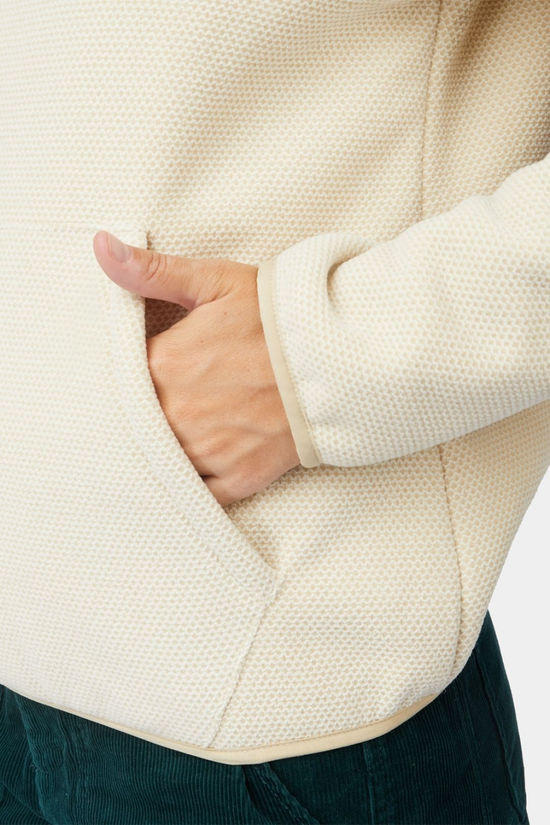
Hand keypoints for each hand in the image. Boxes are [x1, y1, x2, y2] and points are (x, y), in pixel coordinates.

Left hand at [93, 230, 300, 505]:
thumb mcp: (216, 281)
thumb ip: (151, 270)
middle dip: (141, 409)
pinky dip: (191, 484)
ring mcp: (208, 452)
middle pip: (135, 421)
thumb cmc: (279, 318)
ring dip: (162, 447)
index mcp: (165, 364)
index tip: (144, 365)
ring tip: (182, 426)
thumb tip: (100, 246)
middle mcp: (178, 415)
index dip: (127, 371)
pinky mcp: (238, 478)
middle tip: (166, 395)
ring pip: (160, 460)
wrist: (342, 361)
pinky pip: (198, 494)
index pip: (118, 375)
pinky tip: (196, 465)